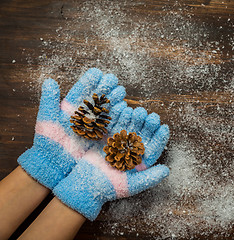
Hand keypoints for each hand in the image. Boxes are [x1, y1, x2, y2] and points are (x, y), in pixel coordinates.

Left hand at [18, 68, 126, 188]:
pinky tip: (124, 107)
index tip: (98, 72)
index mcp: (70, 109)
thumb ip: (49, 100)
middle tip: (114, 79)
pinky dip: (117, 116)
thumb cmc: (48, 143)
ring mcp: (92, 126)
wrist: (54, 165)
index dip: (90, 82)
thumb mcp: (47, 120)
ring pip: (104, 110)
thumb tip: (49, 81)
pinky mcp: (99, 137)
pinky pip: (109, 125)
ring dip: (113, 100)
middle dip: (105, 88)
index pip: (81, 91)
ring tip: (121, 90)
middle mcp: (83, 116)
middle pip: (96, 99)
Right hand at [53, 107, 169, 219]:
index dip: (159, 137)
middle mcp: (132, 149)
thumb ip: (149, 178)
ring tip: (139, 111)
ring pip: (129, 126)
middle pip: (143, 133)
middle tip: (151, 116)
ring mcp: (119, 141)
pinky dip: (117, 116)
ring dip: (134, 117)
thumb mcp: (131, 186)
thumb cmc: (108, 189)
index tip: (163, 127)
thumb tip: (167, 170)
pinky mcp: (106, 136)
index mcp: (141, 160)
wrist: (82, 186)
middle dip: (148, 124)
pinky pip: (113, 123)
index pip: (154, 146)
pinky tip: (123, 107)